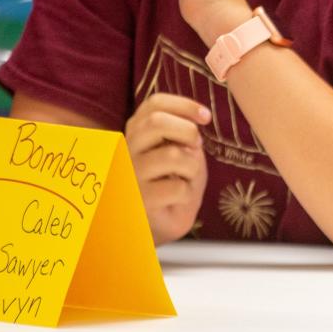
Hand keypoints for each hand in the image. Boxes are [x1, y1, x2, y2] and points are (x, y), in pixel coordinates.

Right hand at [125, 94, 210, 244]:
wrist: (153, 227)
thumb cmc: (169, 186)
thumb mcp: (180, 154)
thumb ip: (183, 136)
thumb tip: (194, 126)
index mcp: (136, 132)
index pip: (154, 104)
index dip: (184, 104)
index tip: (206, 116)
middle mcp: (126, 150)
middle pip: (156, 122)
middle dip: (188, 131)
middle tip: (195, 147)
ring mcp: (129, 176)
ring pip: (172, 155)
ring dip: (192, 167)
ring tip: (186, 179)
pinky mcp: (138, 201)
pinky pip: (177, 188)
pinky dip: (188, 193)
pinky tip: (177, 200)